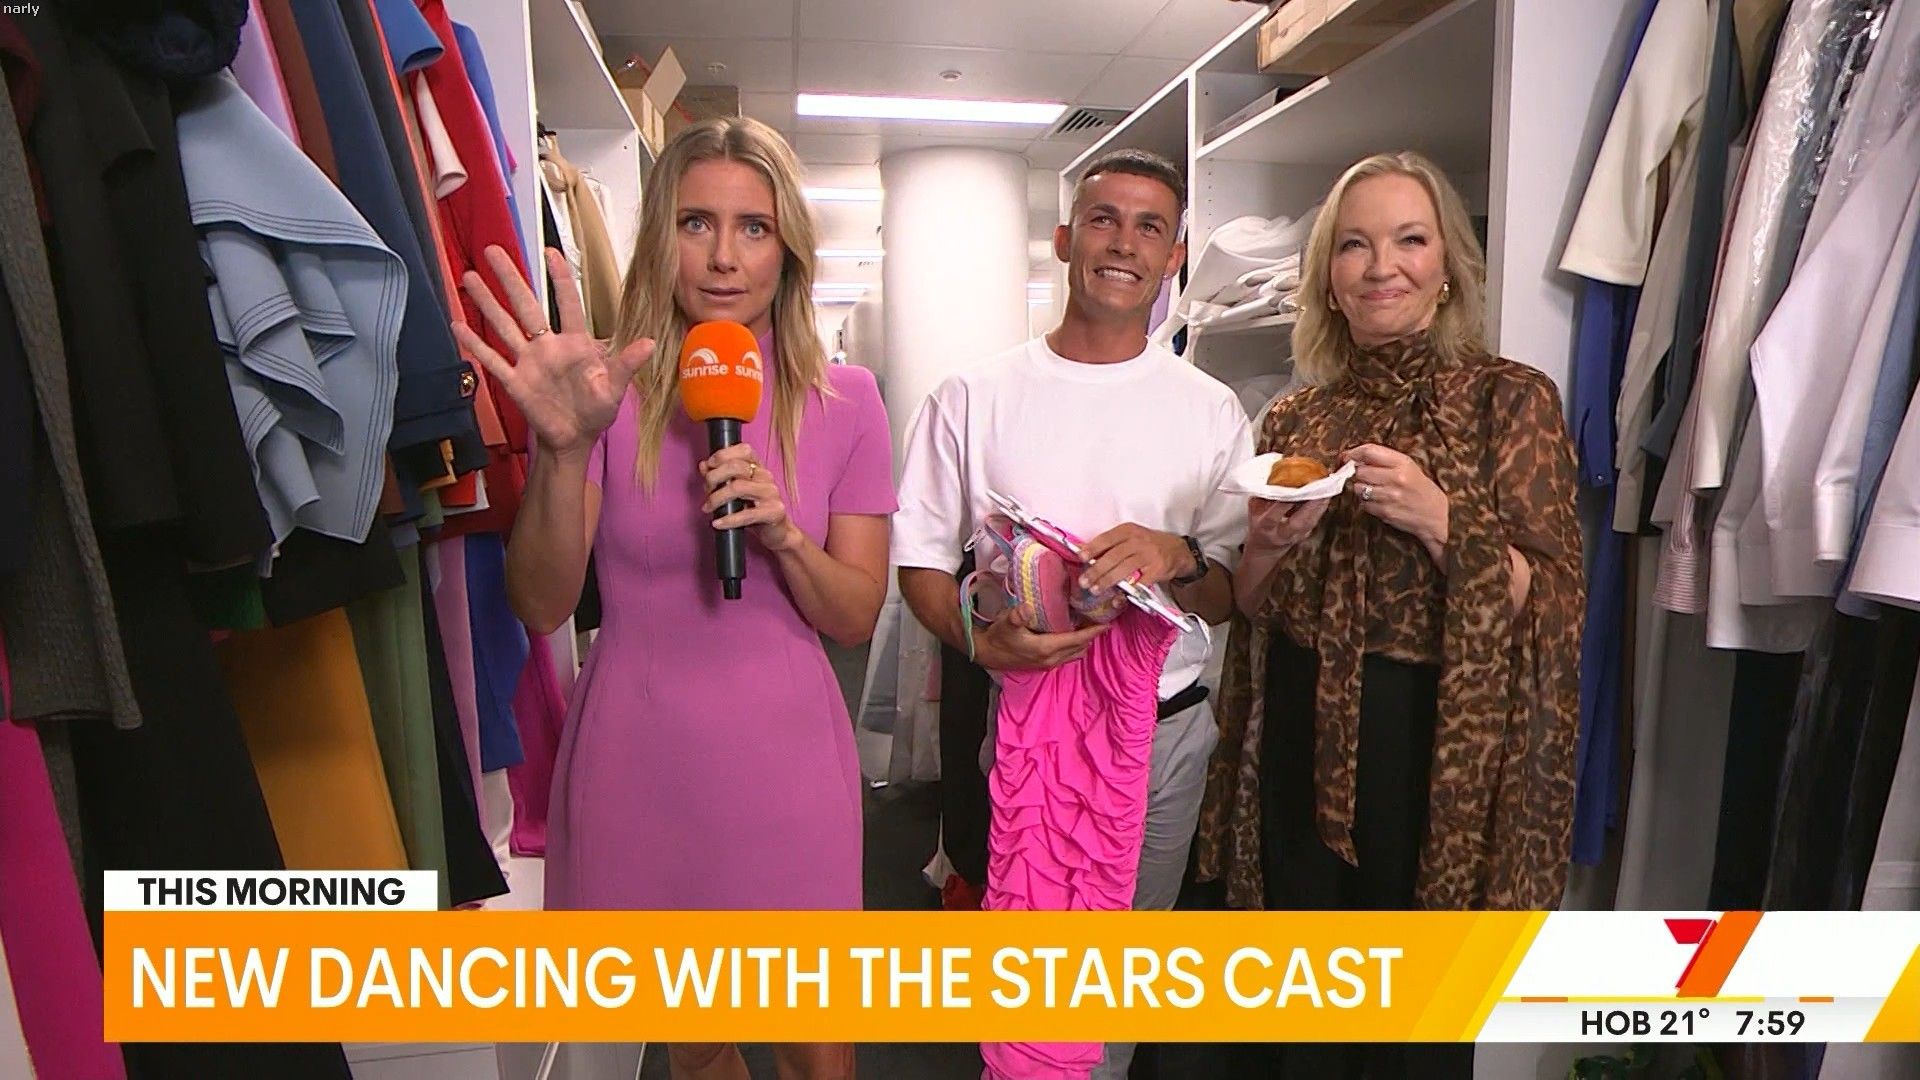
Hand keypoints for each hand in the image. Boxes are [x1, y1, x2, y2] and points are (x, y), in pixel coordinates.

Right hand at [454, 245, 653, 457]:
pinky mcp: (515, 381)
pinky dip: (475, 344)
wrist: (574, 438)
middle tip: (493, 250)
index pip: (567, 304)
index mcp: (575, 343)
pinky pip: (492, 360)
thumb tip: (650, 344)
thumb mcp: (614, 387)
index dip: (559, 278)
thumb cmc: (596, 409)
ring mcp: (528, 361)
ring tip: (469, 277)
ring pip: (504, 326)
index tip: (550, 252)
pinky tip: (458, 325)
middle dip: (510, 278)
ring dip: (486, 303)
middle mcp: (548, 346)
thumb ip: (626, 364)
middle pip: (526, 306)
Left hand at [699, 444, 802, 552]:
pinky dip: (728, 519)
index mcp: (758, 468)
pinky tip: (717, 523)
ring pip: (738, 487)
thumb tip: (703, 465)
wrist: (776, 532)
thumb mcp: (734, 492)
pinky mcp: (774, 512)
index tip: (709, 465)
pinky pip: (746, 514)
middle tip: (706, 491)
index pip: (744, 450)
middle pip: (737, 467)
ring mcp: (771, 494)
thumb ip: (719, 477)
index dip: (724, 454)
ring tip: (708, 508)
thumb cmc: (753, 510)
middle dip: (714, 477)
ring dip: (717, 498)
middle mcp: (766, 477)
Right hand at [975, 607, 1109, 671]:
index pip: (1077, 640)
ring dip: (1084, 641)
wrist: (986, 653)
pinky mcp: (1044, 664)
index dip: (1093, 632)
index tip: (1108, 623)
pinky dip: (1075, 646)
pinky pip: (1067, 655)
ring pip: (1075, 653)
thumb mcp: (1006, 623)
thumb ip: (1017, 616)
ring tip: (1090, 626)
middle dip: (1092, 635)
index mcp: (1046, 649)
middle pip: (1080, 647)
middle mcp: (1051, 659)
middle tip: (1101, 619)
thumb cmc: (998, 637)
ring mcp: (1049, 663)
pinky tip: (1073, 634)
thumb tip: (1027, 608)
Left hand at [1078, 523, 1194, 592]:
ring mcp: (1149, 556)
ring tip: (1095, 589)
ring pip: (1125, 569)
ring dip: (1108, 581)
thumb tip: (1085, 554)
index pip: (1107, 538)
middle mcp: (1138, 541)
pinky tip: (1117, 598)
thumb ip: (1110, 544)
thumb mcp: (1130, 537)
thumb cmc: (1148, 544)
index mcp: (1128, 531)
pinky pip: (1140, 583)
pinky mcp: (1158, 570)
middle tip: (1084, 581)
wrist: (1177, 550)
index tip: (1081, 557)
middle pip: (1114, 556)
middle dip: (1097, 570)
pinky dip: (1127, 593)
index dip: (1093, 548)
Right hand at [1246, 495, 1331, 555]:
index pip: (1274, 515)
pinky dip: (1320, 507)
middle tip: (1320, 487)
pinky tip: (1325, 496)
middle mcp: (1281, 534)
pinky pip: (1315, 520)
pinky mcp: (1305, 535)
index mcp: (1265, 527)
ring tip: (1326, 488)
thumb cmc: (1259, 526)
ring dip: (1320, 504)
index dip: (1283, 503)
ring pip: (1311, 521)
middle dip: (1311, 504)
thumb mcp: (1254, 511)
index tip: (1292, 489)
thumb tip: (1276, 478)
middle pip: (1299, 522)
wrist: (1264, 550)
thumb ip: (1263, 497)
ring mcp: (1295, 536)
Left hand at [1342, 443, 1448, 559]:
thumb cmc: (1419, 488)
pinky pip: (1363, 504)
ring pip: (1358, 489)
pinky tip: (1379, 502)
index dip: (1352, 453)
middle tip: (1365, 477)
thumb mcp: (1408, 466)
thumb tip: (1352, 457)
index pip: (1369, 451)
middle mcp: (1396, 478)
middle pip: (1360, 471)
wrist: (1436, 515)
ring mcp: (1390, 496)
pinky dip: (1367, 504)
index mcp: (1402, 462)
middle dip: (1357, 474)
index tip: (1345, 457)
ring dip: (1361, 490)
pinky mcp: (1385, 512)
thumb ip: (1383, 460)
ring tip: (1375, 491)